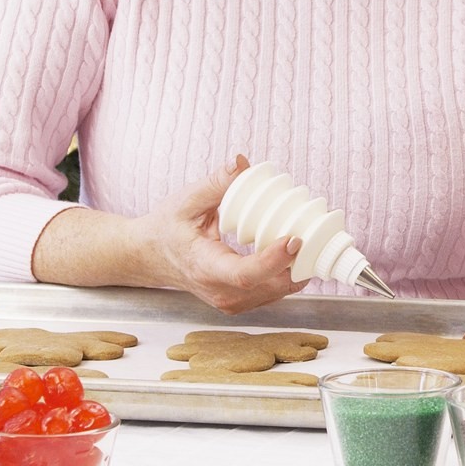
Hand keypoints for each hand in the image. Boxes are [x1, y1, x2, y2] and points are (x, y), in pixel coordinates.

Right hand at [135, 155, 307, 313]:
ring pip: (277, 292)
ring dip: (298, 267)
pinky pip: (274, 291)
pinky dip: (289, 272)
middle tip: (314, 230)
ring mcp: (231, 301)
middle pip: (270, 285)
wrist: (150, 257)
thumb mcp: (185, 201)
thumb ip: (216, 184)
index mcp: (204, 267)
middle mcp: (220, 291)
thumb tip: (242, 164)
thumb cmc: (166, 230)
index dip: (274, 260)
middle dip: (298, 261)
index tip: (294, 239)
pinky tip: (296, 250)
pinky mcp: (240, 301)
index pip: (244, 274)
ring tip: (310, 237)